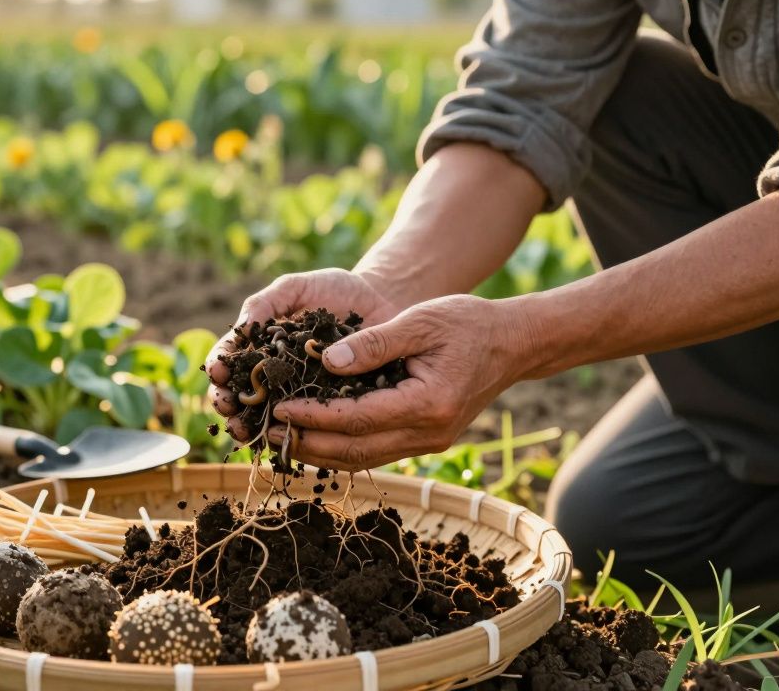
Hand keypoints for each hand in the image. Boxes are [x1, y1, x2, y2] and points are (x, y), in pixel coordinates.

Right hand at [206, 269, 405, 437]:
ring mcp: (299, 394)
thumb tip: (241, 328)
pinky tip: (280, 439)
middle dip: (228, 402)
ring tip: (244, 429)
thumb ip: (267, 302)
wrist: (381, 304)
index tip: (218, 370)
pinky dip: (289, 435)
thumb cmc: (335, 291)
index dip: (220, 365)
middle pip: (242, 393)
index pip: (231, 358)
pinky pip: (305, 426)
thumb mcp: (297, 287)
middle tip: (226, 405)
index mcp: (261, 345)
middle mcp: (275, 374)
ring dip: (250, 426)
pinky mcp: (326, 408)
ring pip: (266, 416)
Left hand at [268, 294, 533, 471]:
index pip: (356, 418)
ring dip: (320, 453)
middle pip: (355, 450)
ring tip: (281, 440)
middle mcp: (429, 433)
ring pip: (364, 458)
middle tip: (267, 434)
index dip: (314, 416)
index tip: (279, 408)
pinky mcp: (425, 441)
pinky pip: (376, 451)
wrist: (512, 344)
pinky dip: (343, 449)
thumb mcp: (419, 321)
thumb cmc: (467, 324)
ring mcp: (428, 442)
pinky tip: (315, 439)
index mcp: (427, 404)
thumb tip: (326, 360)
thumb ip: (373, 342)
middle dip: (308, 444)